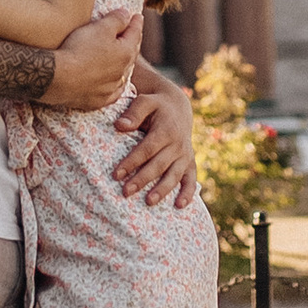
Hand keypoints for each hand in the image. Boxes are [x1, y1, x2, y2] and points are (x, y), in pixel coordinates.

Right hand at [45, 10, 138, 114]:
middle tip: (133, 33)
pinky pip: (112, 92)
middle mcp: (122, 72)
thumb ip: (116, 20)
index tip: (137, 15)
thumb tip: (127, 15)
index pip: (134, 33)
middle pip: (130, 54)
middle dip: (132, 42)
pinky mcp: (98, 100)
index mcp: (126, 53)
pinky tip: (114, 84)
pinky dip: (115, 85)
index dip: (135, 22)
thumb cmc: (79, 49)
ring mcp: (110, 88)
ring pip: (123, 74)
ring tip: (123, 57)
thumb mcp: (100, 27)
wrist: (59, 78)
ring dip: (124, 64)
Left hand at [115, 71, 199, 208]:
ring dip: (162, 190)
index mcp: (166, 130)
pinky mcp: (189, 162)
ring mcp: (185, 155)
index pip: (146, 149)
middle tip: (126, 192)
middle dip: (142, 179)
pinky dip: (188, 193)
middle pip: (159, 165)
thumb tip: (120, 125)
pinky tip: (179, 206)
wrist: (178, 107)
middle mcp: (177, 144)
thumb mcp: (145, 101)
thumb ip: (133, 113)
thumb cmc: (155, 105)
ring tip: (148, 202)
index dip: (131, 162)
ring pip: (174, 175)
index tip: (116, 174)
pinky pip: (191, 179)